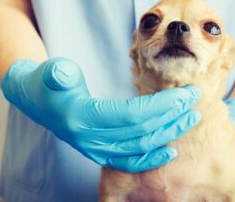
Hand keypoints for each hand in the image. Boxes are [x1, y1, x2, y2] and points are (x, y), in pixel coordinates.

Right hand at [1, 57, 200, 172]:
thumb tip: (62, 73)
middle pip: (140, 132)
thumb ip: (57, 73)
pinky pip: (129, 161)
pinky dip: (150, 158)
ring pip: (139, 147)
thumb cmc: (47, 82)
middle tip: (195, 101)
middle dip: (172, 116)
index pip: (130, 115)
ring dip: (168, 133)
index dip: (161, 106)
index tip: (184, 94)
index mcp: (80, 118)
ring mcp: (94, 150)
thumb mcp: (50, 72)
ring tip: (191, 118)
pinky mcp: (99, 154)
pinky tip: (170, 151)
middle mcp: (89, 140)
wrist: (38, 101)